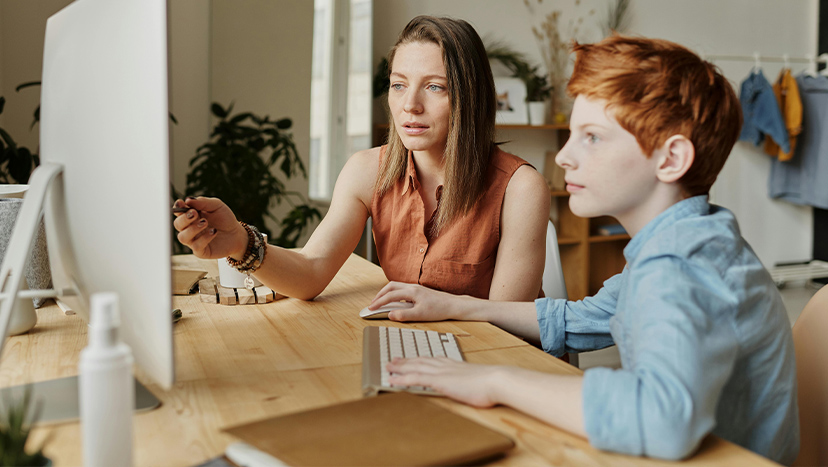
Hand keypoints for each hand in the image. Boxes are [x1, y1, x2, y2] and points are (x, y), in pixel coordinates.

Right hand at [172, 197, 247, 258]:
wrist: (236, 234)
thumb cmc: (224, 218)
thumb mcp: (216, 206)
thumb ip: (203, 202)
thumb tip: (188, 200)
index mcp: (191, 216)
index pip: (178, 212)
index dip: (177, 207)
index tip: (181, 203)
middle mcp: (189, 229)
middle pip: (177, 225)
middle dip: (184, 219)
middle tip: (195, 213)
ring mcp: (194, 241)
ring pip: (183, 237)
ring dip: (192, 229)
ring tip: (205, 222)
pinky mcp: (201, 251)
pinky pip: (196, 246)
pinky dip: (204, 238)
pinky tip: (214, 231)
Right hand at [369, 282, 464, 321]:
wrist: (453, 305)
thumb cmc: (439, 310)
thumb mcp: (420, 315)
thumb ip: (404, 315)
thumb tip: (390, 315)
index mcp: (411, 292)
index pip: (390, 295)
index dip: (378, 302)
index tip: (370, 308)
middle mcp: (412, 287)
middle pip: (390, 286)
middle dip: (379, 295)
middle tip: (373, 304)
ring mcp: (416, 288)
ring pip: (396, 286)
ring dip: (386, 293)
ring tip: (381, 302)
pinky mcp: (419, 291)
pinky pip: (402, 289)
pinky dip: (394, 293)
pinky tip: (395, 301)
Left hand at [387, 357, 502, 407]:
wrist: (496, 380)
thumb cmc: (492, 383)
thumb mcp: (479, 381)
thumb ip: (471, 382)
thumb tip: (472, 387)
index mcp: (455, 365)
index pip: (433, 360)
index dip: (420, 359)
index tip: (413, 358)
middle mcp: (445, 365)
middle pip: (421, 361)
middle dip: (406, 360)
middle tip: (394, 359)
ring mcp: (441, 372)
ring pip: (414, 367)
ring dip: (400, 367)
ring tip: (388, 366)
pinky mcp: (439, 381)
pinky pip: (415, 379)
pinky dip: (401, 379)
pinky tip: (392, 380)